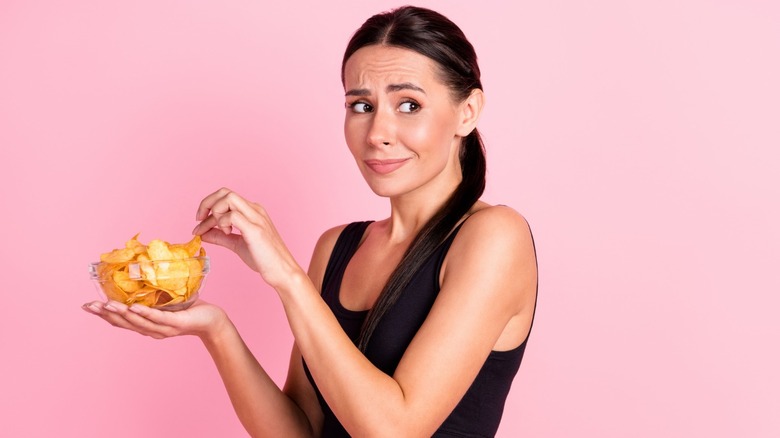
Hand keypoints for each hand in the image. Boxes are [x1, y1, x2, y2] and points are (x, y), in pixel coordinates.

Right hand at [81, 299, 227, 340]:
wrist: (212, 320)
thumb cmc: (189, 309)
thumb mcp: (166, 301)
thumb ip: (152, 294)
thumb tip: (140, 270)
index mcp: (146, 326)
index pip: (121, 322)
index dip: (103, 315)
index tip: (86, 306)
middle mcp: (152, 330)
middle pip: (124, 323)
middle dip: (105, 314)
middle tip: (89, 305)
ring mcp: (163, 328)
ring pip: (138, 322)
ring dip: (121, 313)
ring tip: (106, 305)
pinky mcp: (176, 323)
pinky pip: (158, 318)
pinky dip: (145, 313)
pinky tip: (134, 308)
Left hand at [191, 187, 303, 289]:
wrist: (282, 271)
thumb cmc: (264, 259)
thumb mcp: (237, 245)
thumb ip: (220, 237)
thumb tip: (202, 234)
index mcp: (252, 211)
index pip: (225, 197)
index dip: (208, 206)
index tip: (199, 223)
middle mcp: (254, 210)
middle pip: (225, 192)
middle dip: (207, 204)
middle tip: (200, 221)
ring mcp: (256, 218)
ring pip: (228, 198)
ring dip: (215, 213)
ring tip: (220, 230)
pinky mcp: (255, 230)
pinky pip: (232, 216)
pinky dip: (222, 223)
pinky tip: (227, 233)